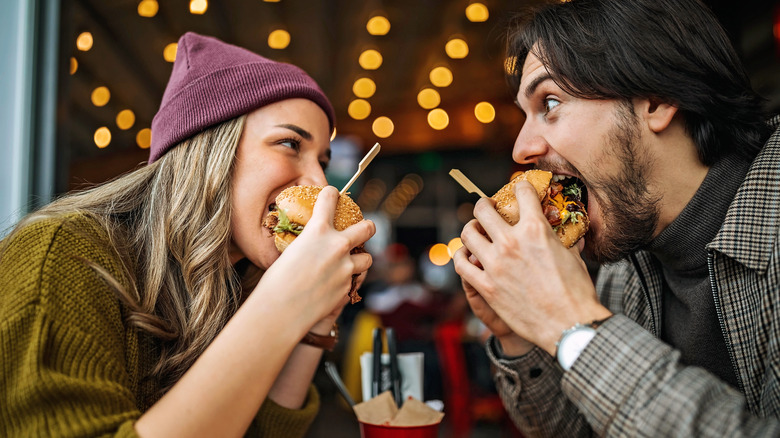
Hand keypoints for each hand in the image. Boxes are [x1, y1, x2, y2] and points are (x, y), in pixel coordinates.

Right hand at [251, 186, 374, 337]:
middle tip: (367, 227)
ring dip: (360, 259)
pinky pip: (354, 281)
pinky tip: (336, 286)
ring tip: (352, 263)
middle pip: (366, 228)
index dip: (331, 194)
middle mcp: (337, 245)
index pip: (329, 200)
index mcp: (317, 230)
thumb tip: (310, 246)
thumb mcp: (290, 252)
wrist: (281, 311)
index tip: (333, 194)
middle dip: (367, 227)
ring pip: (367, 259)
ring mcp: (346, 268)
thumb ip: (307, 245)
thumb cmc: (276, 282)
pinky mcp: (347, 288)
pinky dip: (348, 282)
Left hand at [455, 181, 609, 354]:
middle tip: (487, 207)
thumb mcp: (573, 256)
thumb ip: (563, 240)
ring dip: (470, 229)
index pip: (521, 193)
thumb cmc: (576, 292)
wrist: (569, 325)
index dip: (520, 187)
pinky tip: (466, 256)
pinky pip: (461, 264)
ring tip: (474, 230)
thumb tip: (569, 232)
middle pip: (483, 209)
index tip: (518, 190)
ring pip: (468, 234)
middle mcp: (511, 242)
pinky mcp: (486, 286)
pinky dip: (461, 257)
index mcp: (536, 229)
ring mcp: (496, 264)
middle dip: (484, 204)